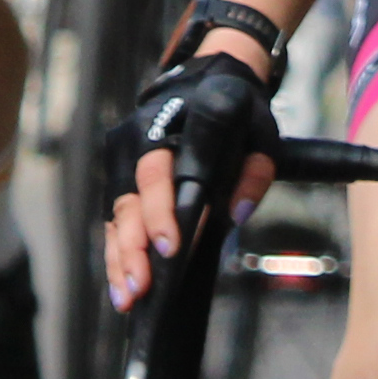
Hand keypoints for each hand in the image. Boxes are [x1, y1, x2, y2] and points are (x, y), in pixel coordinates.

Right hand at [105, 34, 276, 306]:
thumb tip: (237, 215)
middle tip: (146, 283)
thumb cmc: (238, 113)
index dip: (166, 209)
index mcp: (188, 117)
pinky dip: (117, 251)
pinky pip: (114, 216)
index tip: (173, 247)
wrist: (203, 81)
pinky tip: (123, 286)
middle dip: (139, 241)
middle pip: (135, 192)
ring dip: (121, 255)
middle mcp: (146, 131)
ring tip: (130, 297)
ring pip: (118, 209)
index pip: (171, 167)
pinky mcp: (116, 170)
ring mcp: (125, 151)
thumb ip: (256, 173)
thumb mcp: (264, 134)